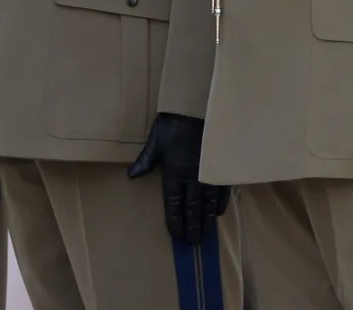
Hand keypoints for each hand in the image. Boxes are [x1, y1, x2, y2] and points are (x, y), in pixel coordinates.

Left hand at [127, 113, 229, 244]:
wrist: (197, 110)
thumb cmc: (173, 124)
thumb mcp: (156, 142)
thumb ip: (146, 161)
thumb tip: (131, 176)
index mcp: (174, 173)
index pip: (173, 204)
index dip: (175, 220)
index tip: (176, 234)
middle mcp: (192, 178)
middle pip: (192, 209)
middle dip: (192, 227)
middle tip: (193, 242)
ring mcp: (208, 175)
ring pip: (208, 204)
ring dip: (206, 221)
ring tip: (206, 235)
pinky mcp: (220, 168)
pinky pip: (221, 191)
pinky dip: (219, 204)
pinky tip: (218, 213)